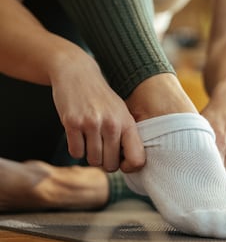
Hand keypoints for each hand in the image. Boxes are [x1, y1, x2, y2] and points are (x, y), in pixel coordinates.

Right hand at [49, 52, 144, 172]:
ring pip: (93, 161)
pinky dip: (76, 149)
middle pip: (111, 165)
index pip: (137, 160)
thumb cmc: (102, 99)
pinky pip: (76, 153)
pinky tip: (78, 135)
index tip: (121, 162)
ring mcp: (91, 124)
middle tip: (101, 149)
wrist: (77, 74)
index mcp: (128, 123)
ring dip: (90, 155)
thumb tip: (131, 166)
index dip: (129, 167)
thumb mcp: (122, 113)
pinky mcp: (72, 123)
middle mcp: (112, 124)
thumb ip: (127, 137)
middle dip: (105, 162)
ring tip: (90, 140)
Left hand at [201, 87, 225, 177]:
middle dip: (211, 172)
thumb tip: (183, 167)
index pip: (211, 170)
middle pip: (220, 174)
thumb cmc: (212, 116)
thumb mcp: (199, 127)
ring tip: (218, 154)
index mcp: (221, 140)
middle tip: (203, 166)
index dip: (201, 175)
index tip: (195, 174)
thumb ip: (193, 147)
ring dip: (222, 170)